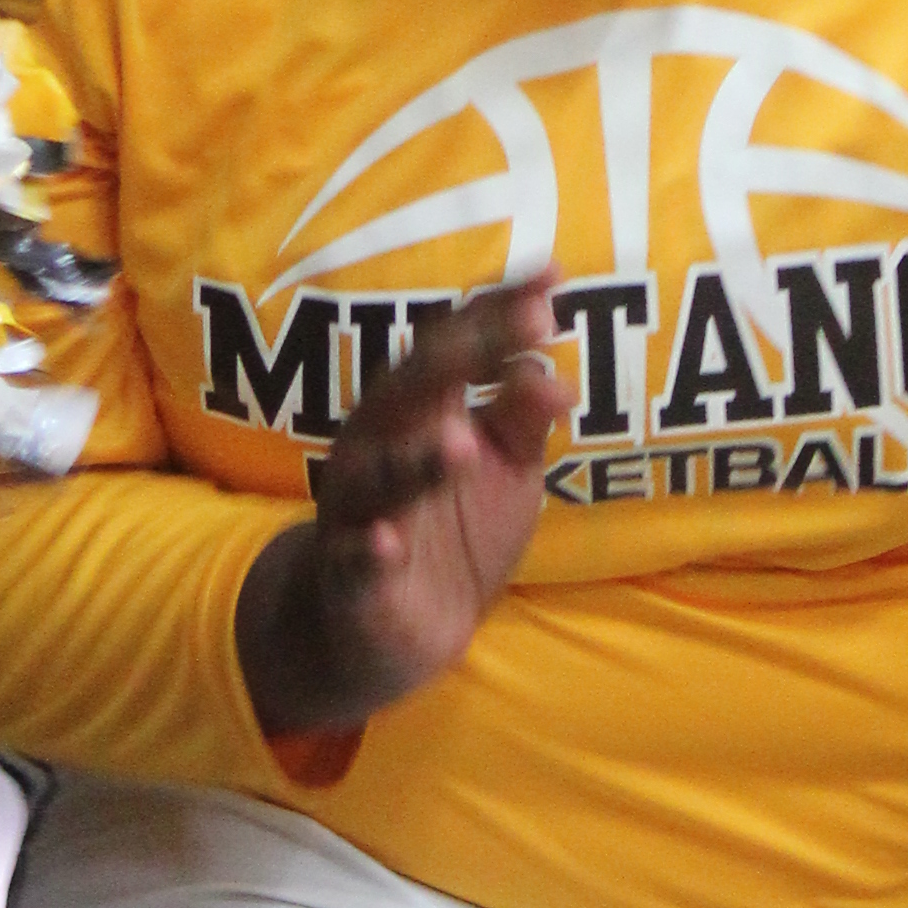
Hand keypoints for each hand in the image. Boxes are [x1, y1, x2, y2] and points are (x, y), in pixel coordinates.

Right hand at [234, 279, 564, 738]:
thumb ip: (523, 417)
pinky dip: (369, 551)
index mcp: (416, 407)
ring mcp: (358, 511)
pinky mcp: (351, 578)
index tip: (552, 277)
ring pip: (379, 478)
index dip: (499, 310)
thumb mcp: (504, 467)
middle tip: (529, 326)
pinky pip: (356, 561)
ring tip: (460, 442)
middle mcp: (377, 445)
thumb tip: (556, 373)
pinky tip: (387, 542)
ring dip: (417, 461)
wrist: (390, 631)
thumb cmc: (451, 526)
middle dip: (465, 356)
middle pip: (412, 390)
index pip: (454, 344)